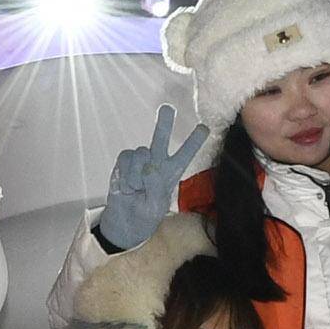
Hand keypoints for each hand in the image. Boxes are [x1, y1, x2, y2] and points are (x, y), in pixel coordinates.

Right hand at [94, 108, 218, 250]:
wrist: (125, 220)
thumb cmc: (146, 214)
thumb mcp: (156, 205)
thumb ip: (155, 186)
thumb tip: (148, 167)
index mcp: (172, 172)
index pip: (185, 154)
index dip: (194, 141)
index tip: (204, 128)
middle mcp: (157, 162)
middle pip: (160, 138)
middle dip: (164, 123)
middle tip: (167, 108)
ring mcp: (140, 161)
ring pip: (141, 153)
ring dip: (136, 174)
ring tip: (135, 189)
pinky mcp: (124, 162)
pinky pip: (126, 159)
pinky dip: (125, 174)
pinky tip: (126, 187)